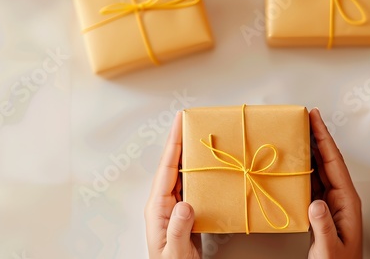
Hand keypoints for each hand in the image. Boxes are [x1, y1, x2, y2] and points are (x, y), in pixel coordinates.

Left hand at [145, 112, 199, 258]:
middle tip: (195, 122)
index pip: (166, 169)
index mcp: (157, 208)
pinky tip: (211, 169)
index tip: (180, 122)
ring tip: (205, 139)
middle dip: (183, 143)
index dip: (174, 144)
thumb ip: (177, 228)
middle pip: (174, 166)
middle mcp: (165, 205)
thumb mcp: (173, 251)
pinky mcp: (188, 216)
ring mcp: (175, 209)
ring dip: (195, 157)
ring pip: (185, 176)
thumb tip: (185, 203)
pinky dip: (204, 176)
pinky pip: (195, 189)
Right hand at [307, 108, 362, 258]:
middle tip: (305, 116)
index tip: (315, 118)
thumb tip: (315, 201)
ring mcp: (331, 204)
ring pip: (320, 170)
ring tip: (297, 132)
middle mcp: (341, 199)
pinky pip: (312, 183)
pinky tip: (294, 162)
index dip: (324, 138)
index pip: (334, 163)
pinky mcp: (321, 211)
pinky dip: (303, 169)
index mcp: (347, 202)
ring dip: (309, 150)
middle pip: (328, 160)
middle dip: (317, 137)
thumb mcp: (329, 248)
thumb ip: (323, 226)